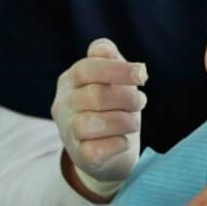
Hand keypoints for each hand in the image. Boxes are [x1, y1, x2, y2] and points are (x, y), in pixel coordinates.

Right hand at [52, 39, 147, 197]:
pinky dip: (116, 144)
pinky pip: (95, 150)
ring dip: (122, 121)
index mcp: (69, 81)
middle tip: (140, 102)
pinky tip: (124, 141)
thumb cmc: (112, 108)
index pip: (87, 69)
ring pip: (90, 123)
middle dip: (126, 98)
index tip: (142, 74)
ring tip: (133, 121)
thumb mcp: (112, 80)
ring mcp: (68, 132)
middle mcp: (63, 105)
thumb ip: (109, 60)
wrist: (108, 152)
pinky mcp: (79, 156)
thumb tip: (105, 49)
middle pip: (94, 96)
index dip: (117, 70)